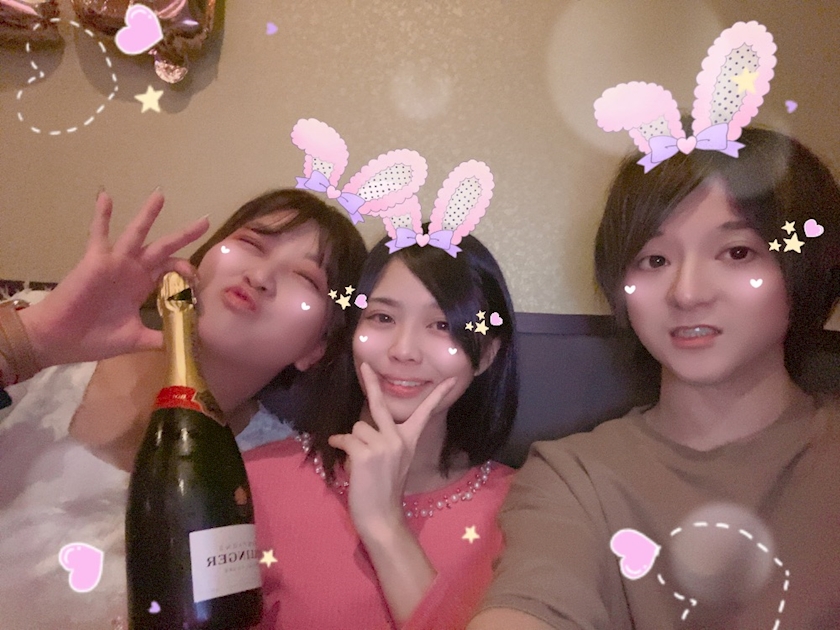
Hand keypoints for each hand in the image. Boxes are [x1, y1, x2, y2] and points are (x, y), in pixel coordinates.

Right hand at [19, 189, 208, 367]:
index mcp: (141, 286)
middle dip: (184, 234)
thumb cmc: (94, 339)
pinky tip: (105, 197)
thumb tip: (185, 345)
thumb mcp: (136, 339)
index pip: (171, 268)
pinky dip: (102, 216)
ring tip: (160, 195)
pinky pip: (99, 234)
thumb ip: (159, 338)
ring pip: (136, 234)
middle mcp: (132, 270)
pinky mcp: (96, 261)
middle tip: (205, 221)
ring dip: (148, 214)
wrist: (60, 341)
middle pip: (164, 247)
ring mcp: (115, 263)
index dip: (186, 269)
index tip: (197, 280)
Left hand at [327, 363, 455, 538]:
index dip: (437, 394)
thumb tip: (362, 429)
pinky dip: (339, 444)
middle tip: (364, 366)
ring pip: (357, 427)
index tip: (449, 379)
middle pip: (380, 404)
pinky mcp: (365, 453)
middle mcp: (399, 439)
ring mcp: (383, 445)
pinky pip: (346, 439)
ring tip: (358, 461)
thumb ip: (386, 441)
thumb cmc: (385, 491)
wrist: (381, 517)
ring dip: (353, 441)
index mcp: (410, 441)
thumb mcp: (395, 462)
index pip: (425, 412)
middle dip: (371, 382)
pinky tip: (339, 450)